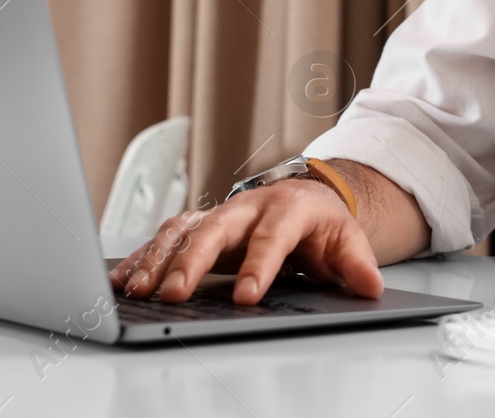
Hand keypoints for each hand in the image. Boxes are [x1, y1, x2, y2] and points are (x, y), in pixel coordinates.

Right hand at [108, 178, 381, 304]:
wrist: (305, 198)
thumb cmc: (320, 223)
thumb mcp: (347, 240)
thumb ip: (357, 264)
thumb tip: (370, 284)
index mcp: (286, 209)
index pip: (271, 237)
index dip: (258, 266)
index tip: (246, 296)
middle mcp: (247, 207)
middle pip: (215, 229)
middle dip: (192, 262)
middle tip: (173, 293)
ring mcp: (219, 214)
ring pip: (183, 231)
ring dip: (158, 260)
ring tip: (140, 290)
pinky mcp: (198, 225)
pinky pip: (164, 238)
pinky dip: (142, 258)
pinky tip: (124, 280)